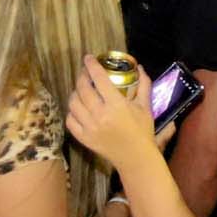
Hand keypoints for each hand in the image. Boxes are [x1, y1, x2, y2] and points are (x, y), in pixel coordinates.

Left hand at [63, 54, 154, 169]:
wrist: (135, 158)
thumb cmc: (142, 131)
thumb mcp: (146, 107)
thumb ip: (143, 85)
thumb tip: (139, 67)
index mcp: (116, 105)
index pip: (99, 79)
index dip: (92, 66)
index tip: (88, 58)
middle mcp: (100, 115)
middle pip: (83, 89)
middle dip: (82, 77)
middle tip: (85, 73)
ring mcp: (89, 127)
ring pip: (73, 104)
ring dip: (75, 93)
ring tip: (81, 90)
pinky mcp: (84, 138)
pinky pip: (70, 120)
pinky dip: (72, 112)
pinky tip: (78, 108)